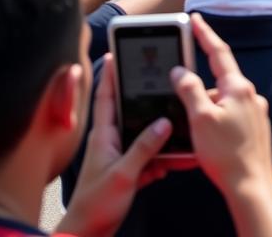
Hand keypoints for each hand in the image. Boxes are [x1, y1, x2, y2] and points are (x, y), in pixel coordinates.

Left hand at [60, 54, 173, 236]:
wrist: (87, 235)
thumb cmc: (96, 204)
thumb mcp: (123, 173)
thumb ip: (144, 147)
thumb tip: (166, 121)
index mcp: (104, 135)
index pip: (106, 97)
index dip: (109, 74)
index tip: (115, 53)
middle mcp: (112, 141)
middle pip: (130, 111)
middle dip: (146, 97)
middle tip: (164, 79)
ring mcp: (120, 156)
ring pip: (145, 135)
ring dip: (163, 132)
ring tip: (183, 122)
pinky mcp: (129, 172)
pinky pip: (151, 157)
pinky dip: (165, 157)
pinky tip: (180, 158)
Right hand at [171, 15, 271, 194]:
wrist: (252, 185)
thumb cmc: (226, 154)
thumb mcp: (200, 119)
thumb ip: (189, 90)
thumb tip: (180, 71)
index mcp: (237, 87)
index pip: (218, 52)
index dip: (205, 34)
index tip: (195, 19)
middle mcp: (250, 94)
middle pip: (219, 79)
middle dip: (198, 85)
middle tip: (181, 94)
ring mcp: (254, 111)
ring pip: (223, 100)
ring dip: (206, 109)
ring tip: (193, 133)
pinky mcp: (254, 127)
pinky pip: (230, 115)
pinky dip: (216, 121)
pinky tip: (206, 140)